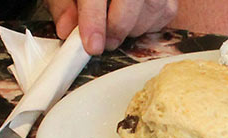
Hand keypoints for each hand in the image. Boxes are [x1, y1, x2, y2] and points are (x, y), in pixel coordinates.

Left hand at [47, 0, 177, 54]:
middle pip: (130, 4)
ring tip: (114, 23)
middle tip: (101, 42)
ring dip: (130, 29)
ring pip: (149, 14)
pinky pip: (162, 17)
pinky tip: (132, 18)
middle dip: (115, 29)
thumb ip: (65, 4)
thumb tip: (66, 30)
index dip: (94, 21)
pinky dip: (146, 25)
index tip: (92, 45)